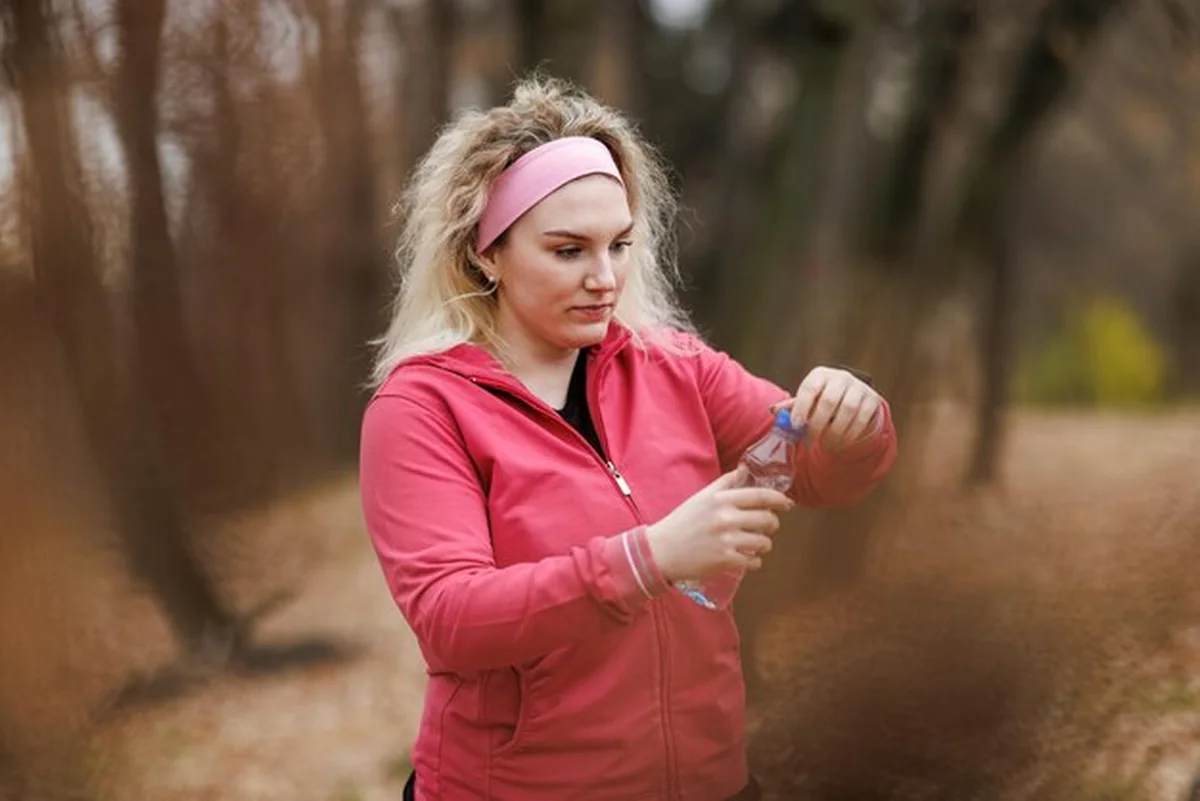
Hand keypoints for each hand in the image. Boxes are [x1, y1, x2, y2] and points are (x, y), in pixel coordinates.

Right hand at [645, 466, 793, 582]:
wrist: (662, 550)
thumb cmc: (683, 521)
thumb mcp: (702, 497)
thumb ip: (725, 483)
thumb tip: (745, 468)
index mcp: (721, 500)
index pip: (760, 496)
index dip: (779, 500)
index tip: (787, 504)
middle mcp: (726, 518)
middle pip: (767, 520)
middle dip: (772, 524)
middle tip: (768, 527)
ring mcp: (726, 540)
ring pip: (764, 542)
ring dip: (764, 544)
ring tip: (756, 544)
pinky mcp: (725, 560)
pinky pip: (753, 561)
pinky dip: (754, 561)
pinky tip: (747, 558)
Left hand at [771, 366, 882, 452]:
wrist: (852, 397)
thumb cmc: (821, 401)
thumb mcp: (807, 401)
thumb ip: (793, 407)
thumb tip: (773, 410)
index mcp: (820, 375)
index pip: (810, 388)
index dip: (802, 407)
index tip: (796, 425)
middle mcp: (841, 377)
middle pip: (829, 400)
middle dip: (818, 423)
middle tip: (811, 440)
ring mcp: (859, 387)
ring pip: (848, 410)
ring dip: (835, 431)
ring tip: (826, 444)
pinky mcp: (872, 400)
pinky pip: (862, 419)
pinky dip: (850, 434)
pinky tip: (841, 442)